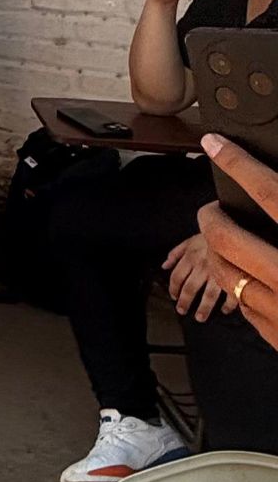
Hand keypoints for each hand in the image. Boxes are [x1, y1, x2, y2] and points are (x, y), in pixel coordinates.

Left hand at [162, 235, 237, 320]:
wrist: (231, 229)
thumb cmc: (208, 237)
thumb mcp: (189, 241)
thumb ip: (175, 253)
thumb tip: (163, 266)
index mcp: (190, 258)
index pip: (177, 277)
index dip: (173, 289)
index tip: (173, 297)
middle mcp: (202, 267)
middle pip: (190, 288)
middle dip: (185, 302)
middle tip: (182, 311)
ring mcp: (219, 272)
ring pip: (209, 295)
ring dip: (204, 308)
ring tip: (200, 318)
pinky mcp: (235, 275)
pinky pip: (232, 293)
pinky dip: (229, 304)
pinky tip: (224, 310)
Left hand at [198, 134, 277, 349]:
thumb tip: (277, 189)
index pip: (270, 194)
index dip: (238, 164)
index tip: (215, 145)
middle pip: (230, 238)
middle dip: (211, 217)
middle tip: (212, 208)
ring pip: (227, 273)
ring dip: (216, 251)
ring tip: (222, 239)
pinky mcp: (276, 336)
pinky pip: (242, 303)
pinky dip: (238, 284)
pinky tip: (245, 275)